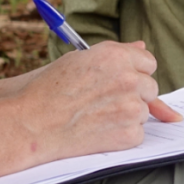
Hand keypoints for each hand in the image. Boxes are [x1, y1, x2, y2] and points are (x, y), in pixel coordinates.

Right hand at [14, 41, 181, 162]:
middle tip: (106, 100)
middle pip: (150, 87)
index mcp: (117, 56)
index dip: (136, 72)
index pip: (148, 62)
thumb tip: (140, 47)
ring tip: (96, 115)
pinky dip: (122, 136)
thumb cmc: (50, 88)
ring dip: (127, 115)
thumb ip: (116, 53)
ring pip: (143, 112)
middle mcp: (128, 79)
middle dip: (134, 94)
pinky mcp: (129, 134)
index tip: (124, 79)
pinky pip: (137, 134)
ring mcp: (131, 107)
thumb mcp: (80, 59)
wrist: (32, 122)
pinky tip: (99, 130)